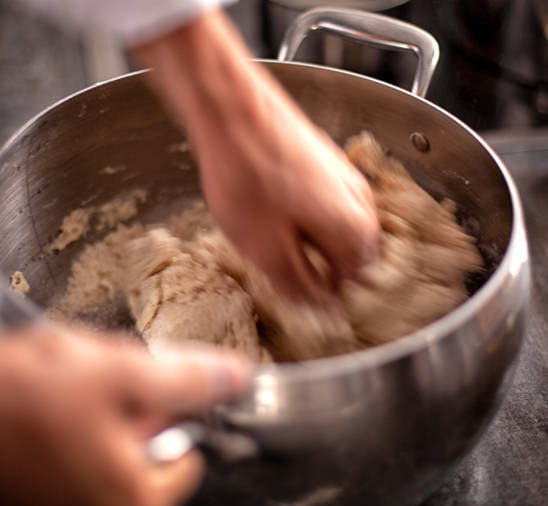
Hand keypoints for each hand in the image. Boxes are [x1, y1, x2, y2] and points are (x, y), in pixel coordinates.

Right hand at [0, 326, 248, 505]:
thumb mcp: (121, 374)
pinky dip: (74, 424)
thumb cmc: (18, 396)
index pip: (189, 459)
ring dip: (102, 411)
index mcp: (133, 501)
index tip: (153, 388)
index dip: (176, 413)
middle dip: (134, 410)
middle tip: (101, 383)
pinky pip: (77, 452)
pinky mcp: (36, 495)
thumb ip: (189, 381)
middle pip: (149, 452)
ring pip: (111, 446)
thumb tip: (238, 378)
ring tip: (66, 389)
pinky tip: (46, 403)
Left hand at [132, 10, 379, 302]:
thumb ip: (298, 284)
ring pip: (336, 226)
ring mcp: (345, 175)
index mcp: (356, 229)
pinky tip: (274, 214)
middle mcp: (362, 201)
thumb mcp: (266, 250)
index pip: (355, 283)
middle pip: (350, 254)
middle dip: (322, 269)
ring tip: (275, 246)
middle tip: (285, 275)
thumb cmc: (247, 179)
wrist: (232, 110)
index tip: (298, 298)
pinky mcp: (323, 159)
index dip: (326, 297)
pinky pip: (324, 202)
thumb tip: (317, 306)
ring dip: (312, 243)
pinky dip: (305, 217)